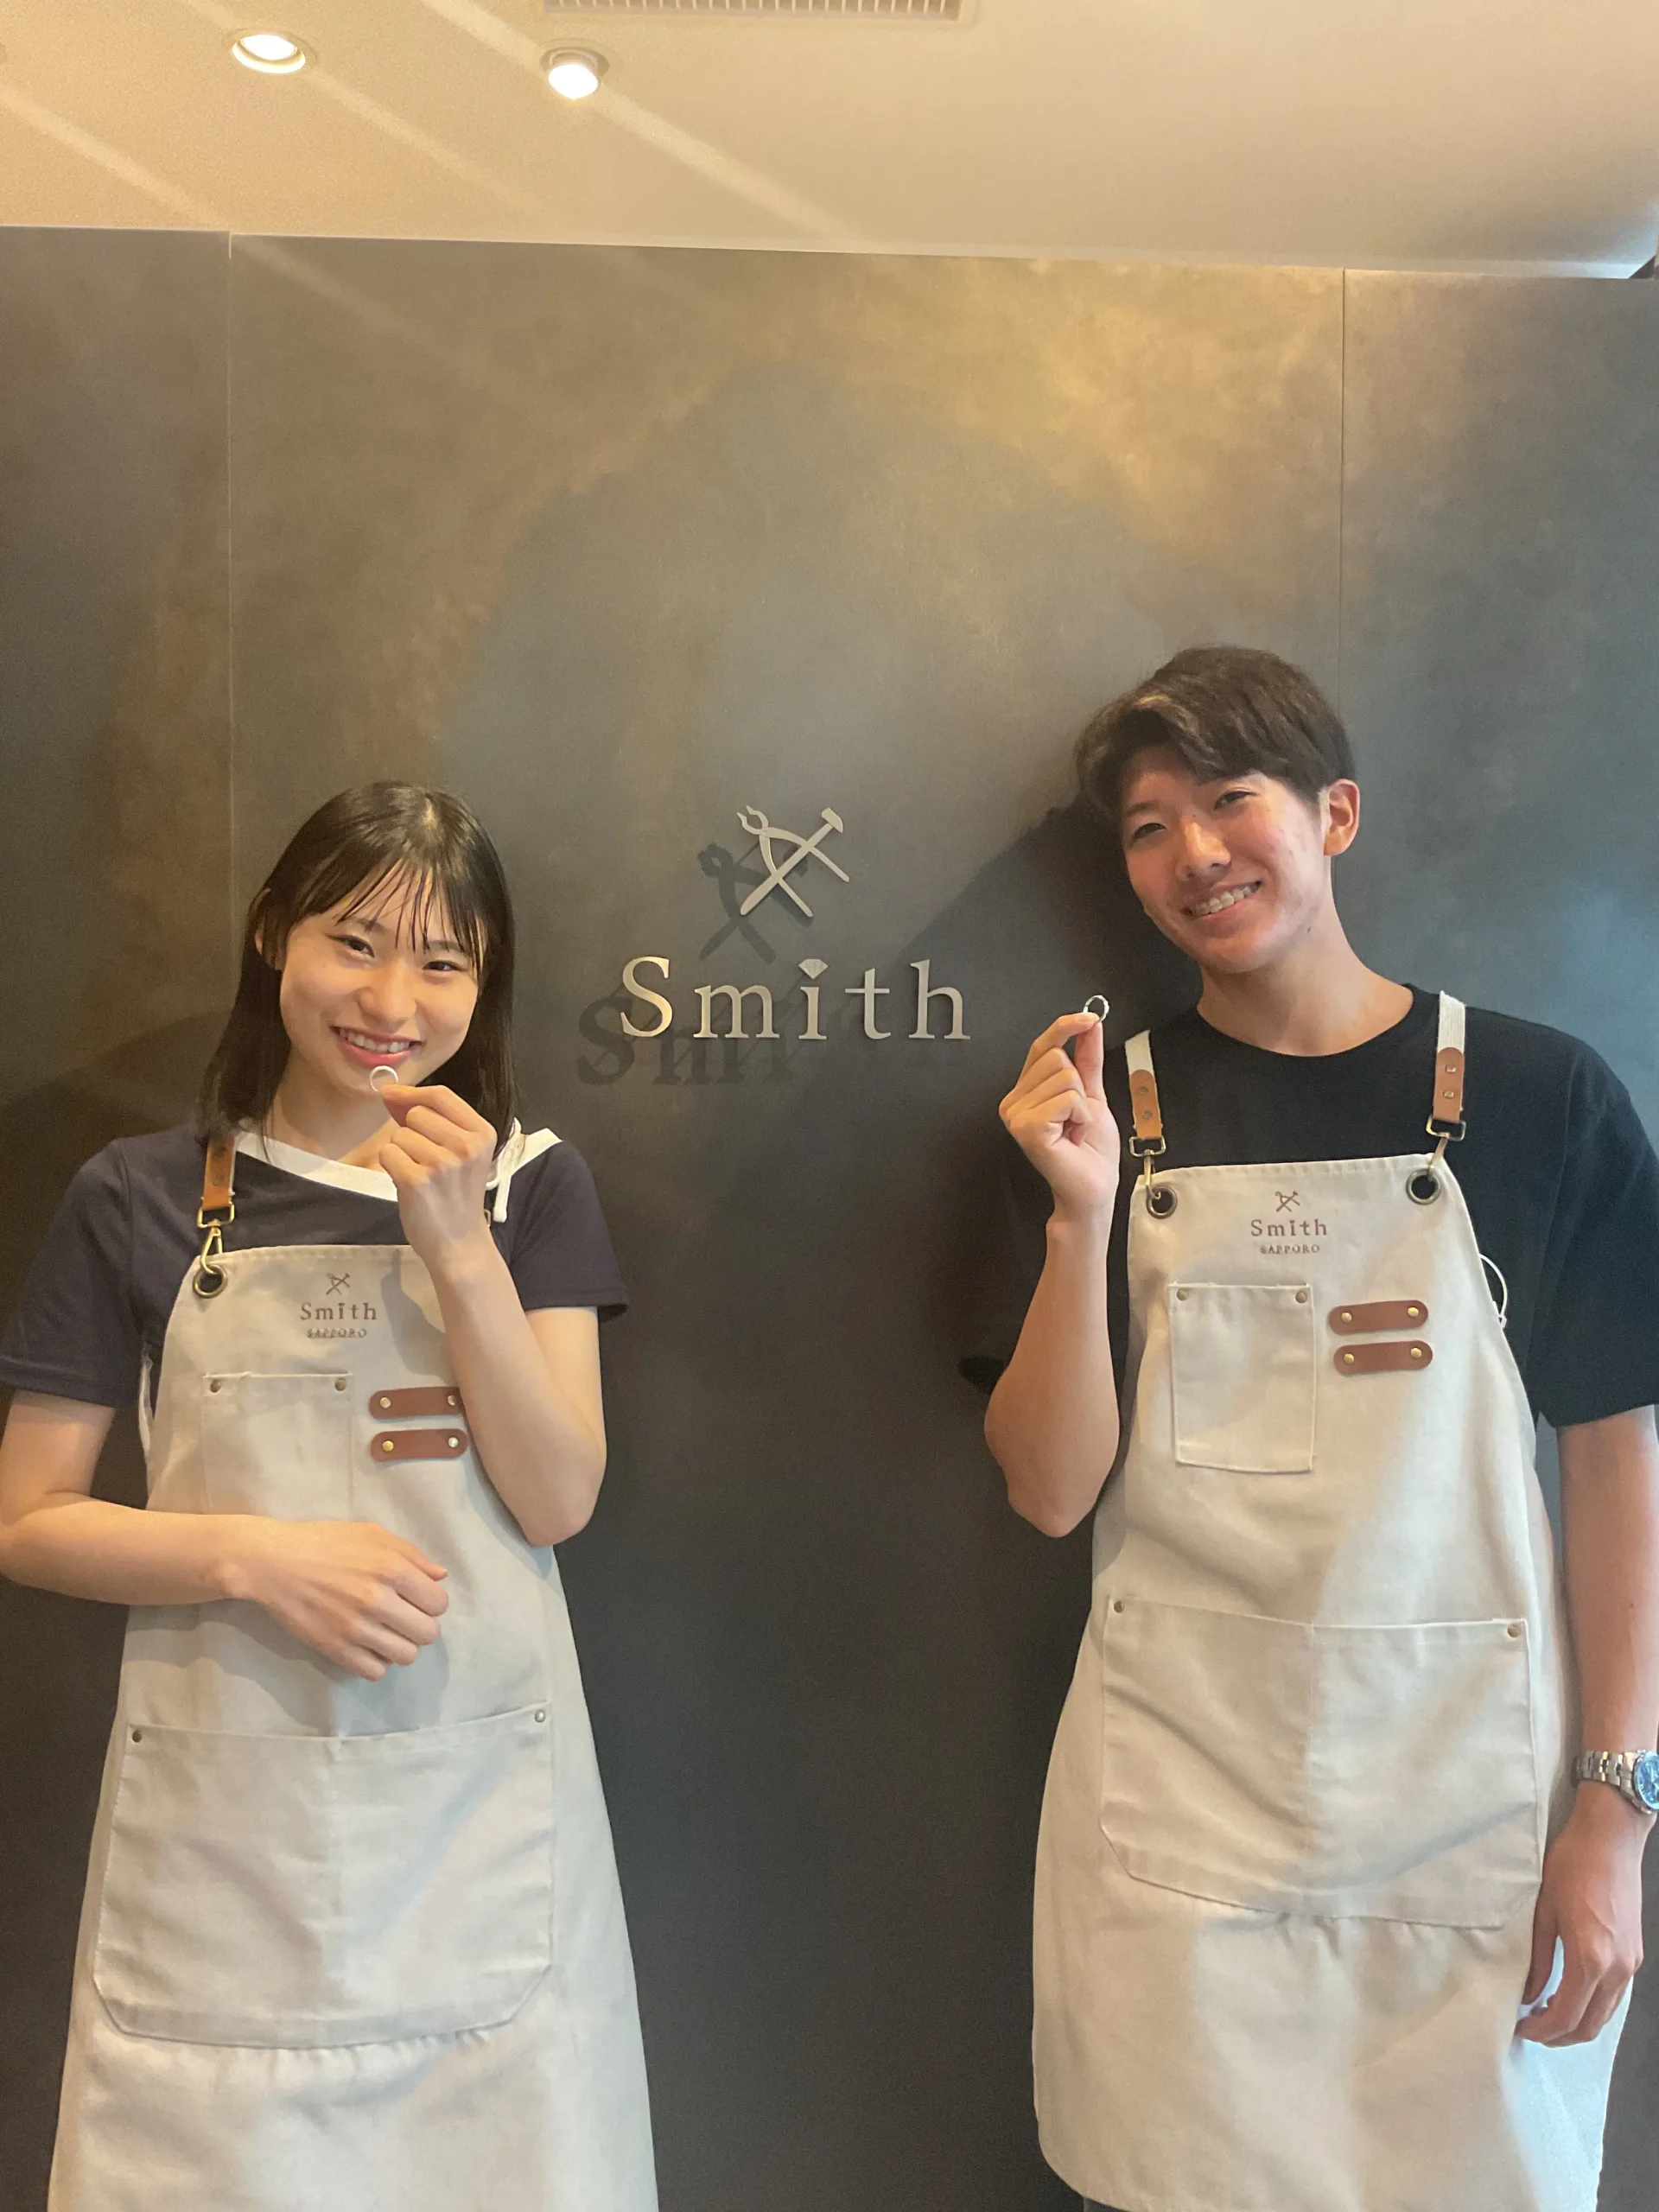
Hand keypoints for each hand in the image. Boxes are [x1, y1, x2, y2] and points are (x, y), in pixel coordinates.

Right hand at [226, 1519, 448, 1680]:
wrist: (274, 1562)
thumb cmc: (326, 1542)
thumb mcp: (373, 1535)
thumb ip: (413, 1555)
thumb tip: (441, 1577)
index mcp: (392, 1568)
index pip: (438, 1603)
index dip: (433, 1603)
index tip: (418, 1600)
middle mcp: (378, 1600)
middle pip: (427, 1634)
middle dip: (422, 1626)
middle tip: (405, 1618)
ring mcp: (356, 1628)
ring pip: (405, 1656)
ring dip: (402, 1646)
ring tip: (388, 1633)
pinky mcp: (335, 1648)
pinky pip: (375, 1671)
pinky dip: (377, 1662)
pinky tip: (369, 1646)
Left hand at [375, 1083, 496, 1267]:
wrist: (458, 1243)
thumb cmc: (456, 1196)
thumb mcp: (462, 1153)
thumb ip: (435, 1121)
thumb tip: (391, 1094)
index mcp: (482, 1133)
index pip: (441, 1095)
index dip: (411, 1093)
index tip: (391, 1096)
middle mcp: (465, 1146)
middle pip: (416, 1114)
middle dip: (410, 1132)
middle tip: (423, 1159)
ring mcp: (441, 1163)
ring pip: (399, 1135)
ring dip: (401, 1152)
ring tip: (419, 1174)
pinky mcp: (416, 1181)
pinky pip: (388, 1154)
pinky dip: (390, 1167)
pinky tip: (407, 1183)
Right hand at [999, 1012, 1120, 1221]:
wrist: (1092, 1188)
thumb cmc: (1090, 1152)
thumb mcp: (1093, 1095)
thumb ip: (1088, 1060)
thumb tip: (1090, 1025)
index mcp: (1026, 1092)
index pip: (1042, 1046)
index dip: (1064, 1028)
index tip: (1088, 1018)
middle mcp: (1015, 1101)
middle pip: (1055, 1058)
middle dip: (1080, 1087)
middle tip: (1076, 1118)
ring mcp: (1017, 1114)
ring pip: (1064, 1076)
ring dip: (1082, 1105)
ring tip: (1074, 1129)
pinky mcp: (1027, 1127)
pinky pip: (1066, 1098)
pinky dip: (1080, 1116)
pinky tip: (1071, 1135)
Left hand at [1515, 1785, 1649, 2043]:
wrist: (1611, 1838)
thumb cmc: (1572, 1866)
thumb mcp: (1543, 1911)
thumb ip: (1537, 1959)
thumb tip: (1527, 1994)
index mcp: (1591, 1959)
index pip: (1566, 2016)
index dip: (1541, 2030)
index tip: (1520, 2028)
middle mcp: (1617, 1969)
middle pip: (1590, 2025)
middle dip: (1560, 2036)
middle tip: (1532, 2028)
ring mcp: (1631, 1964)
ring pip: (1606, 2014)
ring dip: (1578, 2022)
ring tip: (1547, 2013)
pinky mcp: (1635, 1954)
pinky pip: (1615, 1996)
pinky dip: (1593, 2005)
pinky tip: (1571, 1992)